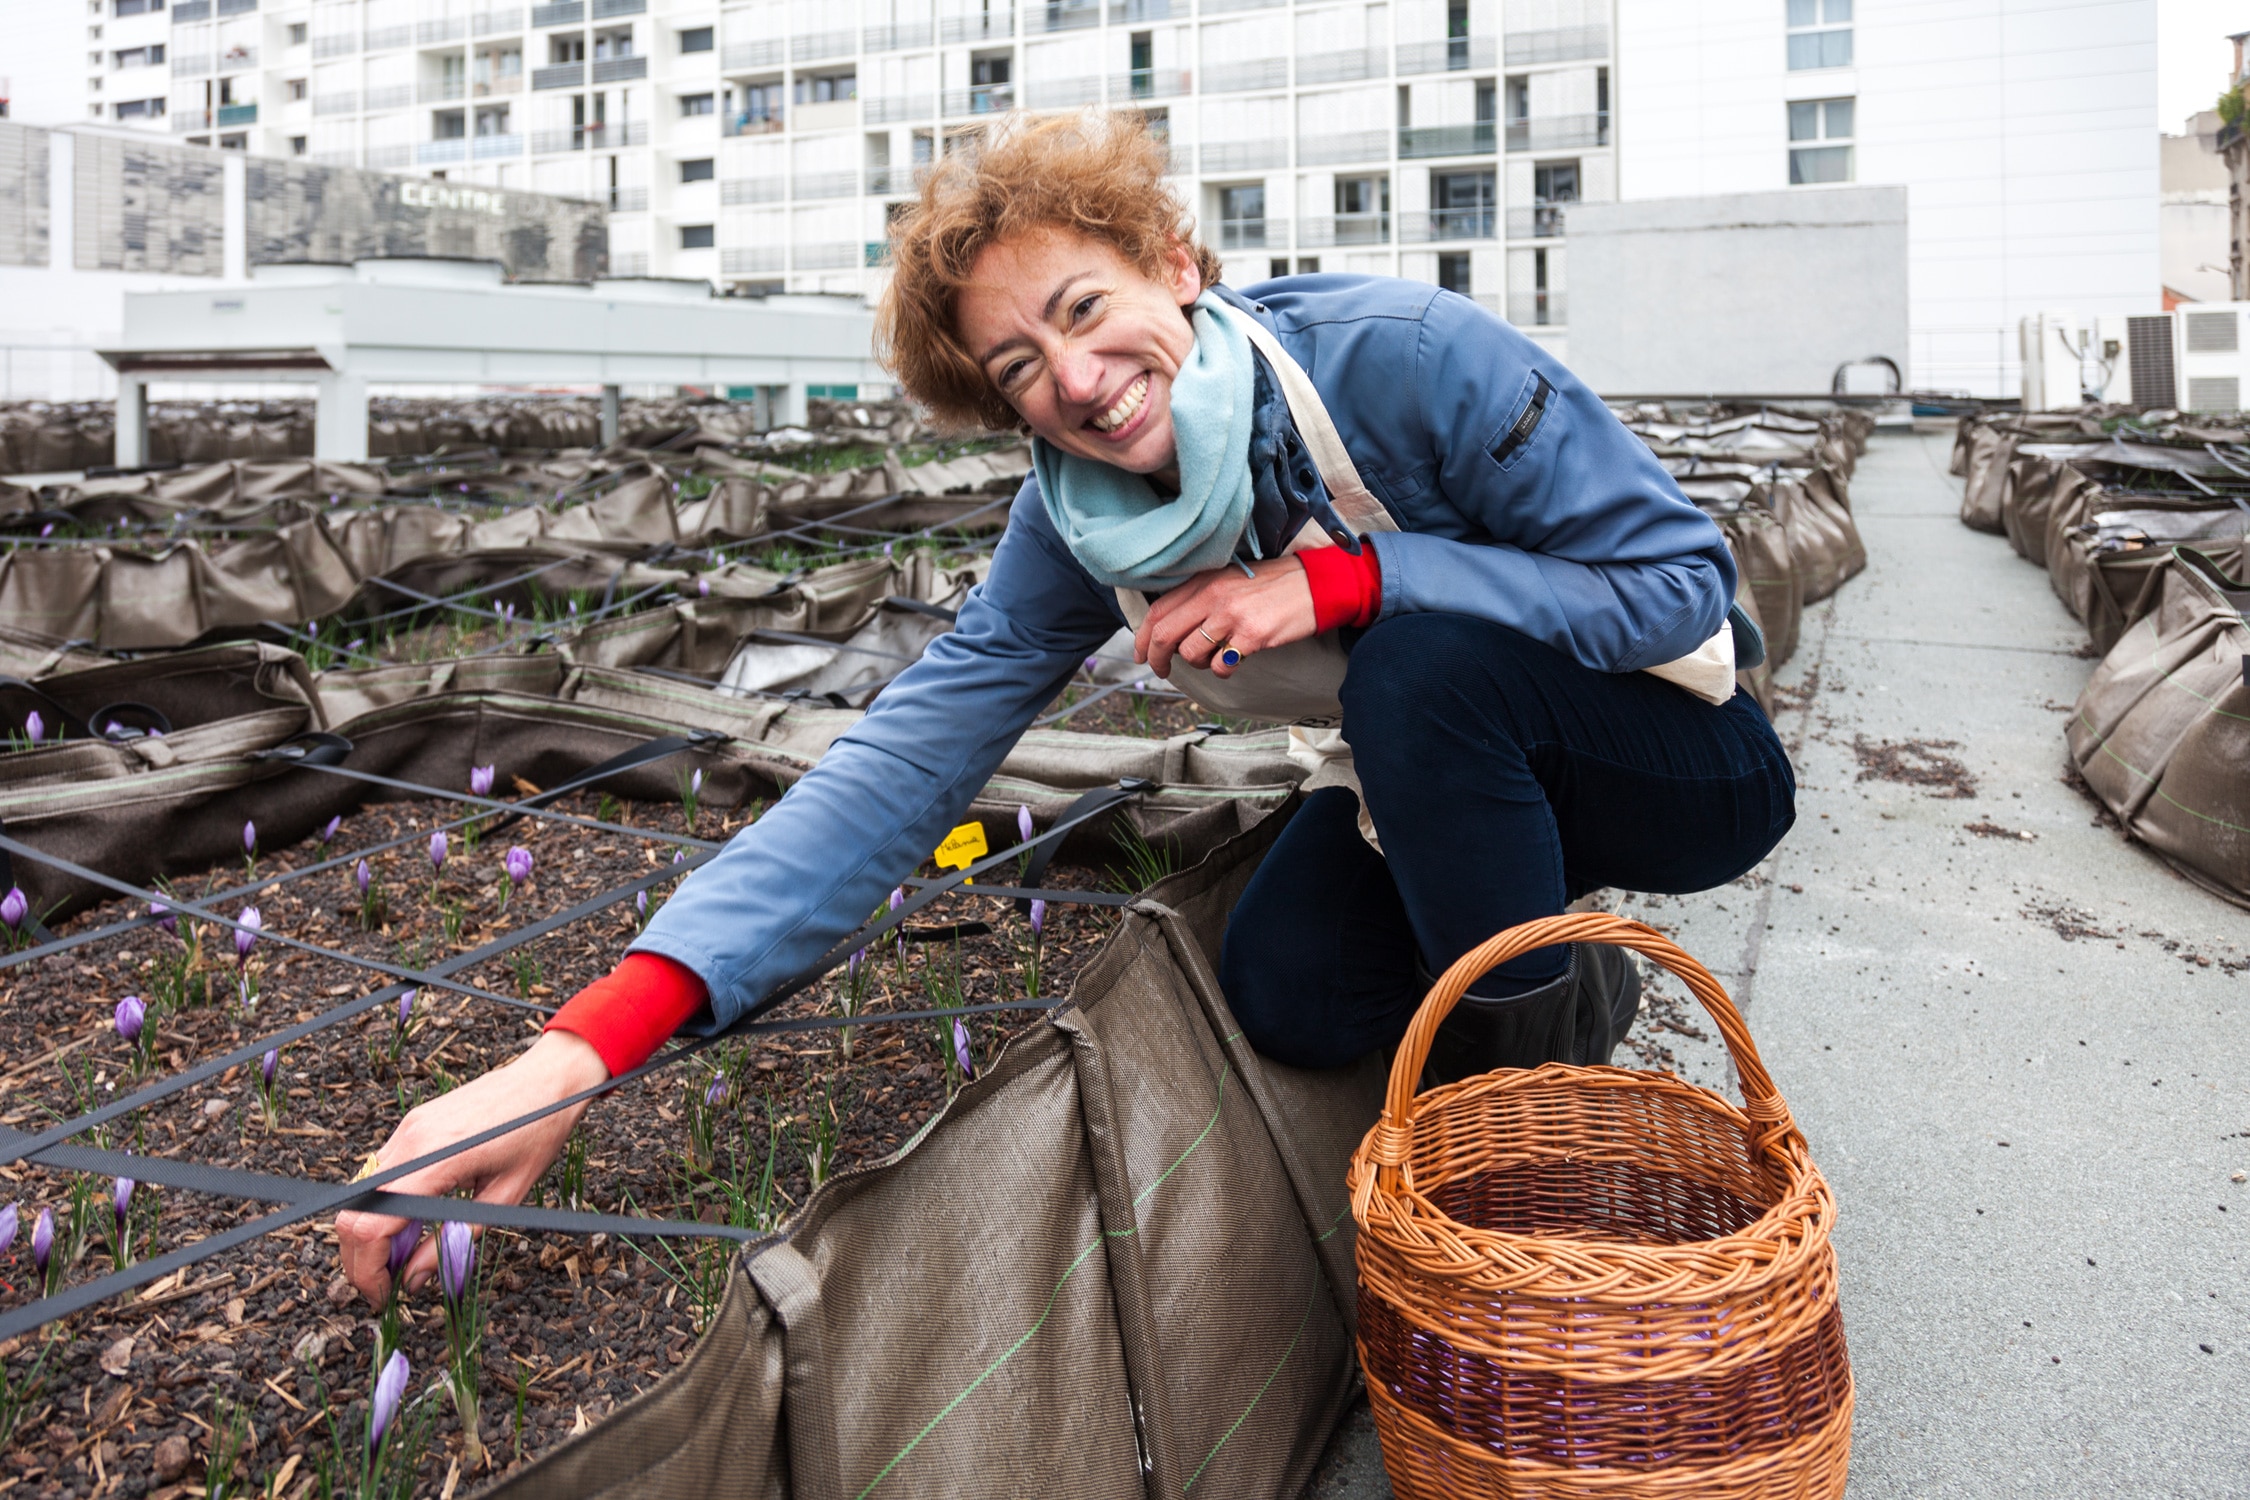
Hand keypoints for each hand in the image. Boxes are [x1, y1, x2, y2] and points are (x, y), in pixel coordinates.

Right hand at [335, 1029, 608, 1304]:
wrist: (548, 1081)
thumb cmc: (537, 1134)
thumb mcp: (504, 1198)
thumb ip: (453, 1242)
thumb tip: (416, 1278)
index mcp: (435, 1160)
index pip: (370, 1225)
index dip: (368, 1270)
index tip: (384, 1294)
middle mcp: (411, 1141)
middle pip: (353, 1213)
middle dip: (362, 1258)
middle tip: (390, 1283)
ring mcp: (406, 1129)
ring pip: (361, 1194)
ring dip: (372, 1232)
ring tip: (408, 1253)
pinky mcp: (411, 1124)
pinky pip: (380, 1174)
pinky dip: (384, 1205)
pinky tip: (415, 1220)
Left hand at [1136, 556, 1314, 679]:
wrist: (1315, 584)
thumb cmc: (1271, 585)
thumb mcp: (1229, 579)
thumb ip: (1199, 598)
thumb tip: (1169, 630)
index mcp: (1204, 580)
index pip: (1158, 611)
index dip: (1142, 638)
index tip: (1141, 654)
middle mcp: (1213, 595)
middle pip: (1165, 635)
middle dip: (1157, 659)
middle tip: (1162, 671)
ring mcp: (1231, 616)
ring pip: (1191, 654)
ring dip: (1198, 664)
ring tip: (1215, 658)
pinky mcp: (1252, 635)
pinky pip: (1221, 665)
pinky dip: (1223, 670)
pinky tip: (1236, 660)